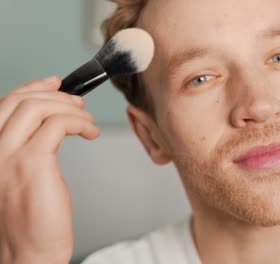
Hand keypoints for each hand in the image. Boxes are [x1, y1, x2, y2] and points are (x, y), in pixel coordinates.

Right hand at [0, 76, 99, 263]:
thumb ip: (29, 148)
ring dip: (70, 108)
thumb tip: (53, 123)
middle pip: (20, 100)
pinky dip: (79, 122)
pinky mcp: (31, 164)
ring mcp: (8, 156)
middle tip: (78, 102)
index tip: (55, 82)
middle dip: (55, 94)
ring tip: (87, 120)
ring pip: (38, 108)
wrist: (29, 252)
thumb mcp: (24, 175)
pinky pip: (58, 125)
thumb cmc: (31, 220)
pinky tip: (90, 133)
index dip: (32, 87)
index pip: (6, 104)